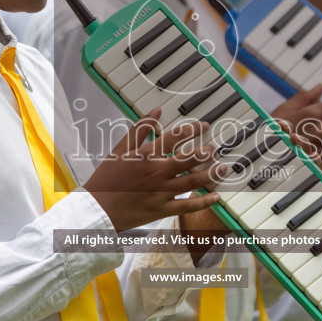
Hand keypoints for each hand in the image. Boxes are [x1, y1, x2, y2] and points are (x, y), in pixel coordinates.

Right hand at [83, 109, 220, 231]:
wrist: (97, 209)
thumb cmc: (107, 178)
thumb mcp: (120, 150)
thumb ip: (140, 129)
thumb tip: (157, 111)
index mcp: (146, 155)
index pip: (175, 137)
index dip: (193, 129)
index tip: (205, 125)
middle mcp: (156, 172)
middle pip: (188, 158)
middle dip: (206, 151)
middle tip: (216, 147)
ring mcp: (161, 192)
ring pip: (192, 180)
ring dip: (211, 173)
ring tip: (224, 167)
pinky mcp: (162, 209)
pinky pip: (187, 206)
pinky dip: (203, 202)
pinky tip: (216, 197)